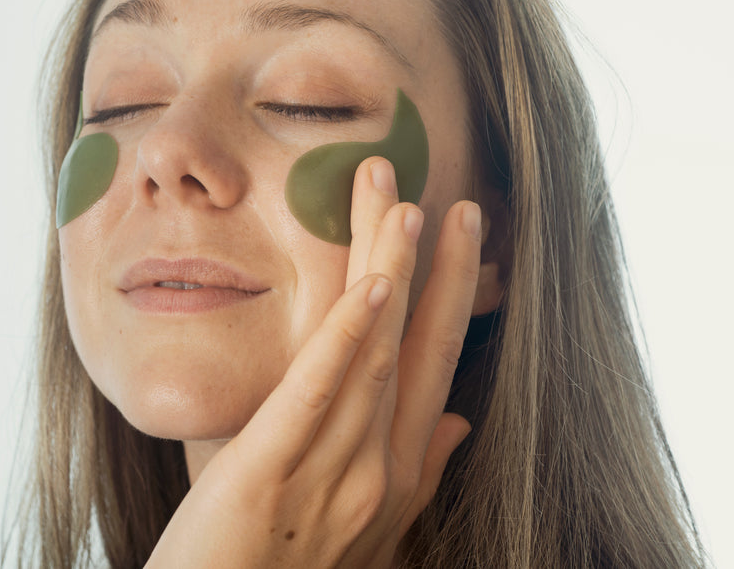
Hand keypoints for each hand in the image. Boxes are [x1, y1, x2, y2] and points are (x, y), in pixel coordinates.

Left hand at [146, 156, 482, 567]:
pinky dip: (344, 338)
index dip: (455, 298)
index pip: (434, 368)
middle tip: (460, 202)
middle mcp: (375, 470)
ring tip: (403, 206)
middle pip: (412, 351)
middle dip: (437, 270)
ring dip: (390, 274)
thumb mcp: (366, 530)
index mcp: (393, 475)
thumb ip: (416, 472)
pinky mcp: (267, 472)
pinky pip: (314, 396)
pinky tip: (369, 286)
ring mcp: (328, 473)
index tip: (466, 238)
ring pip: (370, 355)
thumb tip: (459, 420)